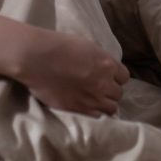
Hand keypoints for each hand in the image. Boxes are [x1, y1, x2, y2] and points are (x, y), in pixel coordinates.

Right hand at [14, 29, 129, 117]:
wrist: (36, 58)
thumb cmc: (58, 45)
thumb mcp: (86, 46)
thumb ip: (99, 60)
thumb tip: (103, 68)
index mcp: (106, 64)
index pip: (124, 76)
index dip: (116, 77)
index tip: (108, 76)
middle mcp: (103, 82)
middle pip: (118, 93)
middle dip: (111, 90)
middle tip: (100, 88)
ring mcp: (92, 98)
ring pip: (111, 107)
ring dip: (105, 103)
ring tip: (94, 99)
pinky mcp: (79, 108)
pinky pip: (97, 115)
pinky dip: (94, 111)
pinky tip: (86, 105)